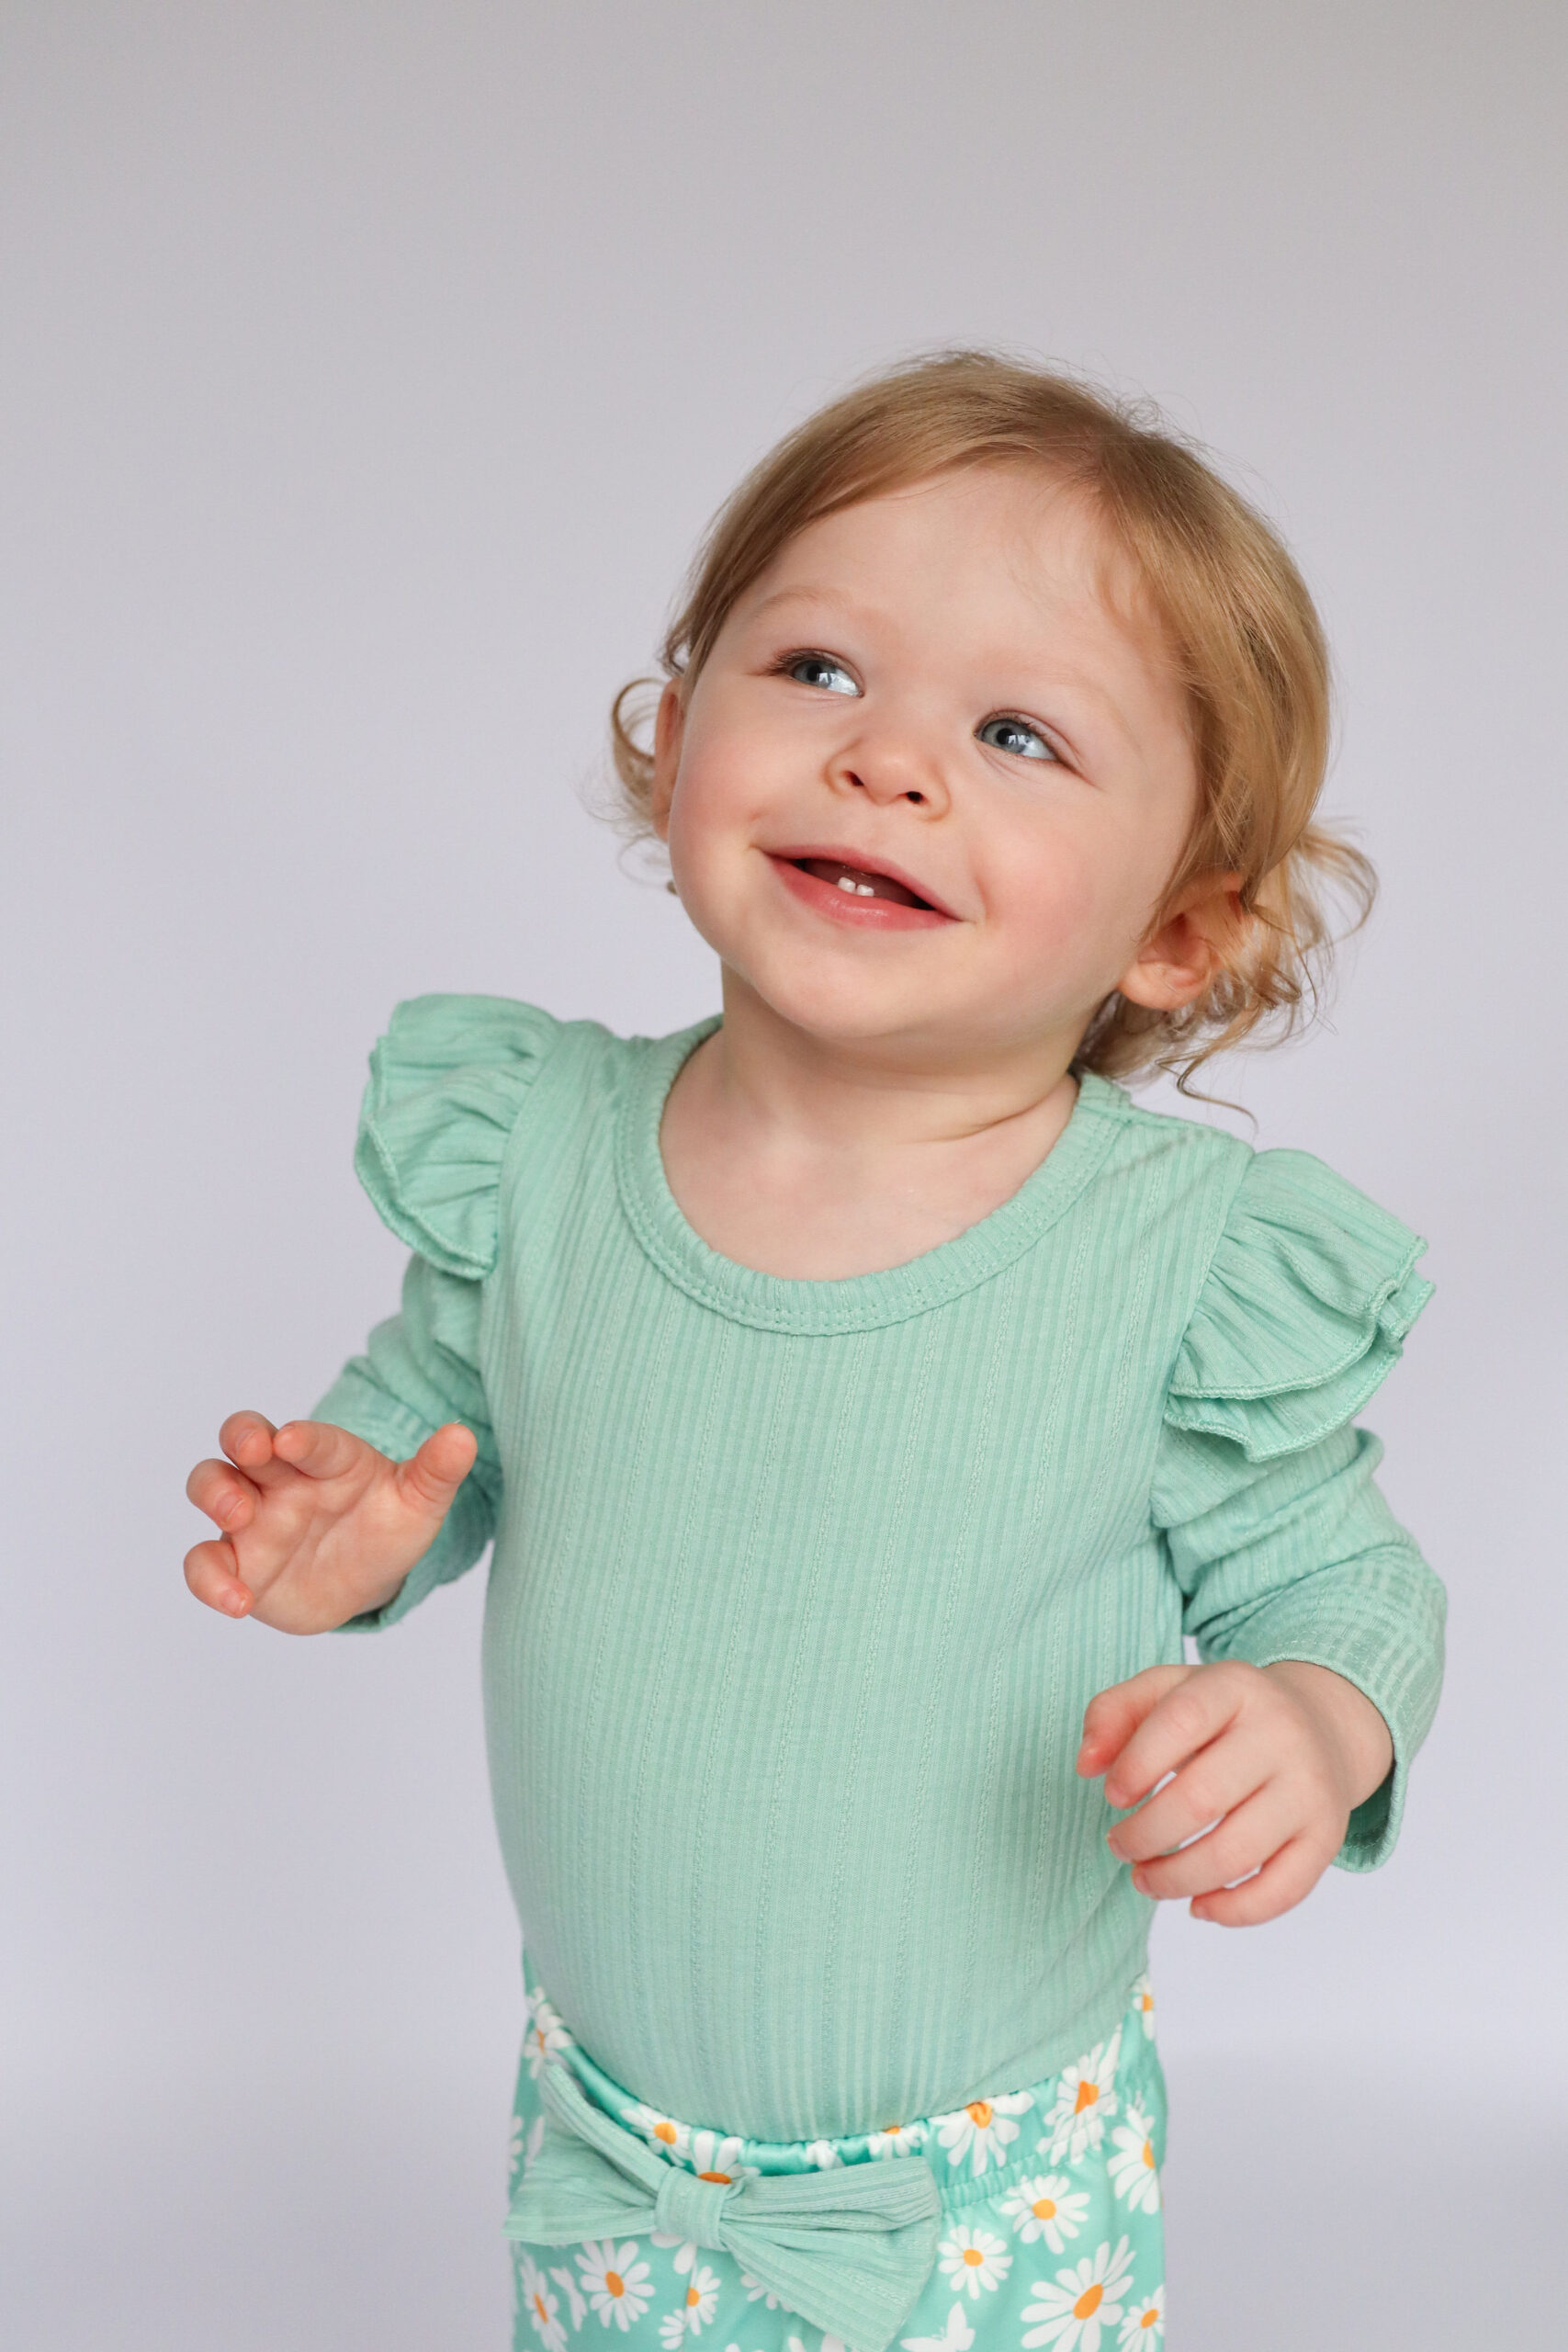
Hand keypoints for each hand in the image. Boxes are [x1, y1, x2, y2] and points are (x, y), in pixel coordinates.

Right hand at [184, 1410, 476, 1633]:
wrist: (368, 1579)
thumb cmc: (386, 1525)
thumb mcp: (417, 1502)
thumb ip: (436, 1471)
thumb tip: (465, 1437)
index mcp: (326, 1456)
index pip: (310, 1438)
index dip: (302, 1436)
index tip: (293, 1440)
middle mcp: (281, 1478)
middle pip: (242, 1439)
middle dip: (242, 1436)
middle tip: (254, 1450)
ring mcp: (253, 1517)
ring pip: (211, 1484)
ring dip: (216, 1491)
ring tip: (237, 1513)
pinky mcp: (237, 1561)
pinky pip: (205, 1562)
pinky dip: (210, 1579)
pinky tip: (238, 1601)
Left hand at [1075, 1659, 1393, 1925]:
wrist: (1320, 1726)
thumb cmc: (1223, 1715)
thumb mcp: (1168, 1690)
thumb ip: (1113, 1713)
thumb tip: (1086, 1765)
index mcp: (1235, 1687)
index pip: (1181, 1721)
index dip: (1135, 1764)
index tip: (1112, 1795)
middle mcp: (1281, 1734)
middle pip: (1202, 1799)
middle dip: (1143, 1835)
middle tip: (1120, 1844)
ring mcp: (1309, 1789)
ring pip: (1235, 1854)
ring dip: (1175, 1879)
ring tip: (1144, 1877)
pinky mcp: (1326, 1838)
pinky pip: (1282, 1891)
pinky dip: (1232, 1911)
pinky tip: (1197, 1906)